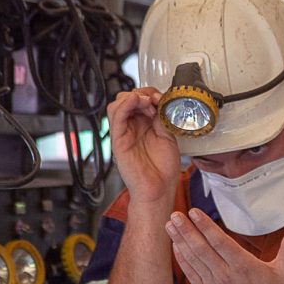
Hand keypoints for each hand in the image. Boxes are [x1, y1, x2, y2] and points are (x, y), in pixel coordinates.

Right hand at [107, 88, 180, 206]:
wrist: (159, 189)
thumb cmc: (163, 169)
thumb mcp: (167, 136)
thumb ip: (162, 118)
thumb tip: (160, 101)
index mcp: (142, 125)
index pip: (138, 100)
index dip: (149, 94)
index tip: (161, 98)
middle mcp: (130, 128)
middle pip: (125, 99)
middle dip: (142, 94)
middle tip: (155, 101)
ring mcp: (123, 134)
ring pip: (117, 104)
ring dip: (133, 97)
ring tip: (148, 104)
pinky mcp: (118, 141)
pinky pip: (116, 117)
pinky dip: (125, 105)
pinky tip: (136, 101)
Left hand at [165, 208, 283, 283]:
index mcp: (243, 266)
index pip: (220, 242)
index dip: (205, 226)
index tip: (193, 212)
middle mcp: (226, 275)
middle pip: (201, 249)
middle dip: (186, 230)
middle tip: (174, 214)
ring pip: (193, 260)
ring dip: (180, 241)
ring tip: (169, 225)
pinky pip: (191, 274)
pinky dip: (182, 259)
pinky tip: (175, 245)